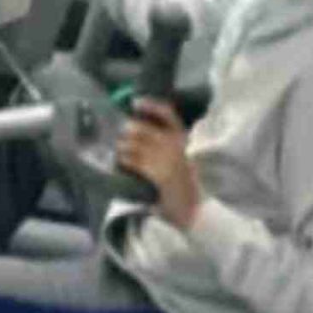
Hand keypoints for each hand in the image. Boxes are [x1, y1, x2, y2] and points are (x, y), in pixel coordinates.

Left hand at [117, 98, 201, 230]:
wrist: (195, 210)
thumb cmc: (185, 184)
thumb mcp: (180, 158)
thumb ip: (164, 144)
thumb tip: (136, 129)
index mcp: (183, 139)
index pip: (168, 114)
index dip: (151, 106)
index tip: (135, 102)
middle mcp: (176, 146)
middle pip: (144, 129)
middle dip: (128, 130)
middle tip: (119, 134)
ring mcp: (168, 160)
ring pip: (135, 145)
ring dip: (122, 146)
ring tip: (117, 149)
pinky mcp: (160, 175)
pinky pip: (135, 162)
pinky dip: (124, 160)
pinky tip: (119, 162)